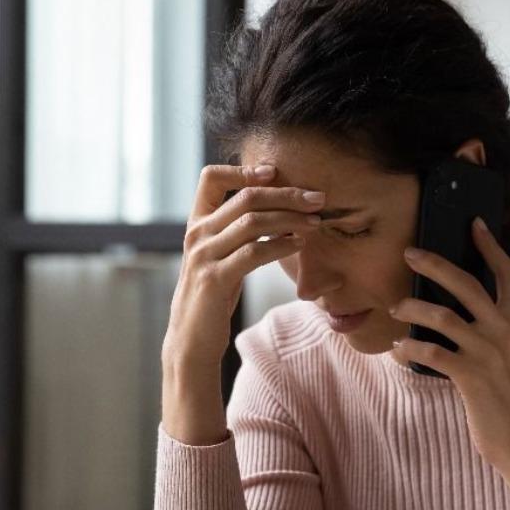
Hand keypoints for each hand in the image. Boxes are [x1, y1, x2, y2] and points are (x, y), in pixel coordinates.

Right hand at [161, 162, 323, 443]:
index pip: (211, 178)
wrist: (192, 339)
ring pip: (252, 221)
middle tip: (317, 198)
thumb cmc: (213, 296)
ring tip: (316, 221)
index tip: (275, 172)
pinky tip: (300, 243)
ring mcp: (203, 256)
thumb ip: (237, 231)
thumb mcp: (221, 256)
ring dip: (290, 218)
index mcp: (197, 223)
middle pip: (245, 197)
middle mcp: (197, 234)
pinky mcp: (215, 279)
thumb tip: (278, 209)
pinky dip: (281, 244)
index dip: (243, 170)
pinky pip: (253, 253)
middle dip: (286, 194)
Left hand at [389, 217, 509, 503]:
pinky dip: (408, 348)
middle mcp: (506, 331)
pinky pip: (431, 352)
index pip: (508, 274)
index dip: (491, 247)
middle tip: (410, 252)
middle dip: (435, 264)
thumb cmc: (509, 396)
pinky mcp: (470, 376)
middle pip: (468, 284)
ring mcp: (488, 352)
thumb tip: (455, 304)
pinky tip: (397, 350)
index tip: (474, 223)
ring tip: (395, 308)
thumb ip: (494, 327)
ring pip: (442, 316)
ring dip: (413, 308)